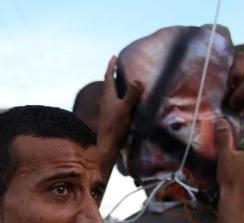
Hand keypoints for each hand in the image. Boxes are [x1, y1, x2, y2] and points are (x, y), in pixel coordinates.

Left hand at [96, 56, 142, 177]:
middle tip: (120, 65)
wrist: (107, 144)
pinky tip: (127, 98)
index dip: (111, 66)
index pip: (109, 76)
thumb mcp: (125, 109)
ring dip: (117, 84)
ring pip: (112, 91)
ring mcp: (109, 107)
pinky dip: (121, 94)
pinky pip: (116, 100)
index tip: (114, 56)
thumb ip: (131, 95)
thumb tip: (137, 80)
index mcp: (108, 95)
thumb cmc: (115, 126)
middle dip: (114, 73)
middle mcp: (107, 99)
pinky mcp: (112, 115)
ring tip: (125, 79)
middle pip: (110, 82)